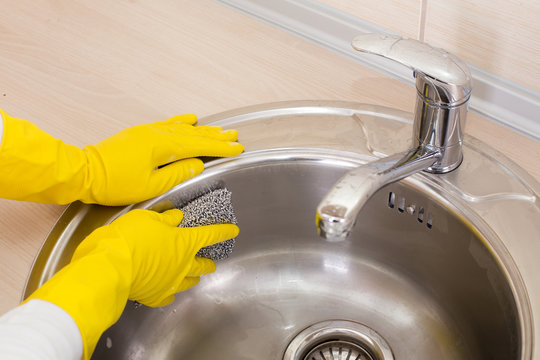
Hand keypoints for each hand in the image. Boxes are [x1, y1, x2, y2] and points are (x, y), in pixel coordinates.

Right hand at [26, 208, 238, 358]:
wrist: (109, 267)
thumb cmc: (128, 237)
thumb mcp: (146, 218)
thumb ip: (165, 218)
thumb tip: (177, 216)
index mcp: (184, 242)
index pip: (211, 235)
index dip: (224, 231)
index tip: (233, 231)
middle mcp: (183, 264)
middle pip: (203, 264)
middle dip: (208, 260)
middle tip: (210, 259)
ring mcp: (171, 283)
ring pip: (190, 281)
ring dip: (193, 276)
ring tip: (193, 274)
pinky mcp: (156, 296)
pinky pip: (169, 296)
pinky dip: (171, 292)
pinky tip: (169, 291)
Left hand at [82, 114, 242, 204]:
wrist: (84, 172)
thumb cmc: (114, 183)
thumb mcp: (150, 185)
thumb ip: (177, 173)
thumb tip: (197, 164)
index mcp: (161, 146)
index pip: (198, 145)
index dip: (219, 147)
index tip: (236, 148)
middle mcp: (156, 133)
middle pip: (193, 134)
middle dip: (216, 136)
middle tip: (235, 137)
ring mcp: (148, 131)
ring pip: (182, 128)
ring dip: (203, 129)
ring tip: (220, 130)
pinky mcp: (140, 133)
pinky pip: (167, 124)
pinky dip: (182, 122)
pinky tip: (191, 119)